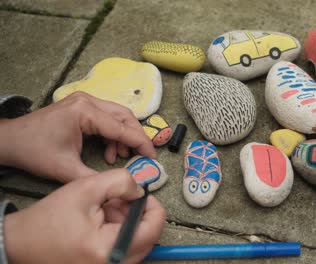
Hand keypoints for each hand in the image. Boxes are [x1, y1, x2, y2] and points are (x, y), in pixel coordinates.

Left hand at [0, 92, 155, 181]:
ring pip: (117, 116)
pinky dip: (113, 134)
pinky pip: (107, 118)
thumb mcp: (66, 170)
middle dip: (136, 137)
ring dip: (123, 136)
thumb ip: (96, 177)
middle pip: (124, 116)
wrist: (11, 141)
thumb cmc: (35, 151)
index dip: (140, 142)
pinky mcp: (82, 106)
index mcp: (85, 112)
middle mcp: (88, 101)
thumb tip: (121, 183)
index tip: (153, 156)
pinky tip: (109, 151)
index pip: (121, 127)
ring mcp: (85, 101)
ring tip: (120, 157)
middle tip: (143, 156)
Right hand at [4, 169, 165, 263]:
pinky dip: (120, 233)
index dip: (153, 206)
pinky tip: (102, 222)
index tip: (140, 194)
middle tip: (119, 200)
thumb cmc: (50, 218)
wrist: (21, 243)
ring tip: (105, 210)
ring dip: (128, 222)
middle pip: (148, 237)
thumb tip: (141, 191)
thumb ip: (120, 183)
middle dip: (138, 213)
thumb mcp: (86, 188)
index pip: (153, 229)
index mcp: (109, 249)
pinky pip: (126, 251)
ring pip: (138, 243)